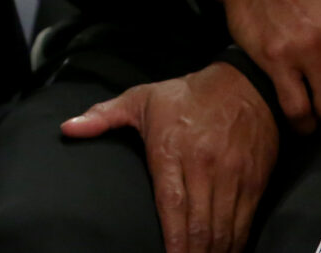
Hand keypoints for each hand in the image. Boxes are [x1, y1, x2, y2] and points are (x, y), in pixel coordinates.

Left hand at [62, 63, 279, 252]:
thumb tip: (67, 128)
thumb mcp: (141, 99)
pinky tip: (224, 251)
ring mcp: (231, 175)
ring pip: (223, 227)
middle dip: (192, 252)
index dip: (172, 237)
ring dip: (213, 251)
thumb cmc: (186, 95)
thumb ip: (103, 116)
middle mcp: (203, 165)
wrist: (245, 84)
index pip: (171, 203)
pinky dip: (235, 241)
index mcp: (171, 148)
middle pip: (199, 223)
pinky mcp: (253, 181)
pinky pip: (244, 221)